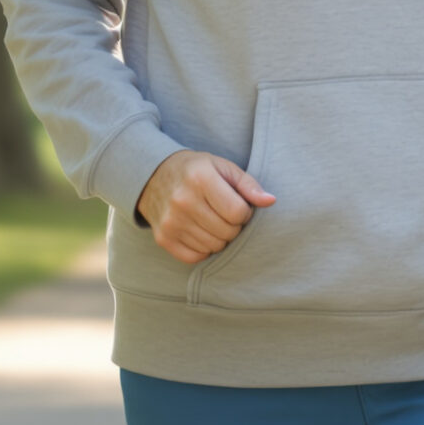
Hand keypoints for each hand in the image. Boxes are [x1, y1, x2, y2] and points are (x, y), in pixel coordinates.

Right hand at [136, 150, 274, 264]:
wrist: (152, 175)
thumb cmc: (195, 170)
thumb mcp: (222, 167)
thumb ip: (248, 184)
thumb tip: (271, 201)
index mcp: (200, 179)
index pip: (238, 212)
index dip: (245, 211)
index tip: (238, 204)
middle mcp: (183, 202)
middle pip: (228, 232)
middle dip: (234, 225)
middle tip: (225, 214)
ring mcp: (171, 222)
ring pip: (214, 246)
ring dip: (220, 237)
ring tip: (212, 220)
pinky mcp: (163, 238)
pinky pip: (196, 257)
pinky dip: (203, 248)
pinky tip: (200, 231)